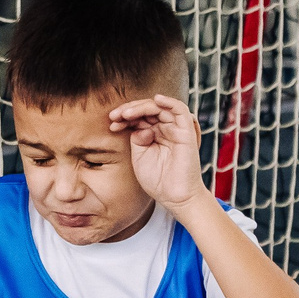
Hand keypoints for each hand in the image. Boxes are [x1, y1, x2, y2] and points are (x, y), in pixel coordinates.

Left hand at [108, 94, 205, 208]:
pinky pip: (180, 110)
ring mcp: (176, 129)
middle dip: (129, 110)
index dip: (124, 117)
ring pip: (160, 107)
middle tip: (114, 116)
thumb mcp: (139, 156)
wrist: (175, 198)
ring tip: (126, 114)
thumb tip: (138, 127)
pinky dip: (169, 102)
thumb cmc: (158, 181)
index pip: (140, 117)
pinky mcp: (187, 132)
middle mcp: (166, 129)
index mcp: (155, 134)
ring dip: (141, 106)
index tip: (111, 124)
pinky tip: (156, 100)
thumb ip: (137, 138)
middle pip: (148, 109)